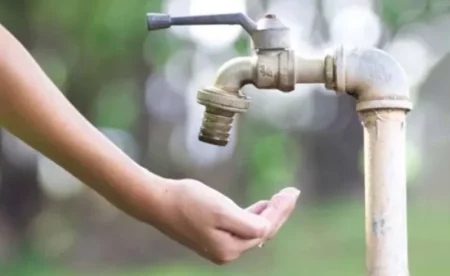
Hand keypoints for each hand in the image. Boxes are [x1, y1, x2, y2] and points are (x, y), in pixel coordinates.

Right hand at [153, 179, 299, 263]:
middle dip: (279, 212)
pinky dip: (252, 216)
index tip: (292, 191)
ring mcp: (219, 246)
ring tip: (281, 198)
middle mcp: (227, 252)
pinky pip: (240, 229)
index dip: (281, 210)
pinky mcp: (212, 237)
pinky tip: (259, 207)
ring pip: (252, 230)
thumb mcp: (221, 210)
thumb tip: (267, 229)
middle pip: (261, 232)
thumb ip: (247, 223)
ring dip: (267, 214)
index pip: (265, 229)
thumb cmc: (188, 202)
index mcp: (230, 248)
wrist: (158, 202)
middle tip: (292, 193)